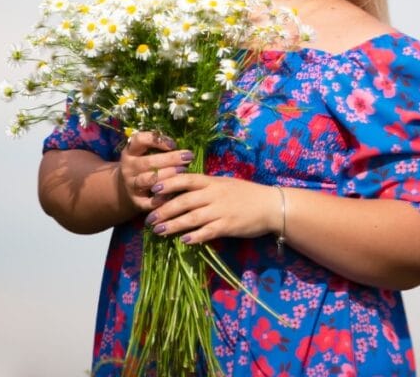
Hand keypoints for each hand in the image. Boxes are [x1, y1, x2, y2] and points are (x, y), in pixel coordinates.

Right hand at [118, 132, 193, 211]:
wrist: (126, 191)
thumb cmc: (144, 168)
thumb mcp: (145, 154)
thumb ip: (159, 149)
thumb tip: (183, 145)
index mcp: (130, 152)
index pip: (139, 140)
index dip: (156, 141)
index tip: (174, 144)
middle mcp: (128, 168)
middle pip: (148, 162)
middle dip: (170, 159)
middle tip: (188, 157)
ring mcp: (131, 185)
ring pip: (148, 180)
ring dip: (167, 175)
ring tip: (183, 171)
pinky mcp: (136, 201)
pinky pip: (150, 201)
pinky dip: (162, 197)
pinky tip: (175, 193)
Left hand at [145, 175, 280, 244]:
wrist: (270, 205)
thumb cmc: (247, 194)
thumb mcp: (224, 184)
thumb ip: (205, 185)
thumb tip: (183, 186)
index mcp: (212, 182)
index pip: (185, 179)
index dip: (168, 183)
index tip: (153, 190)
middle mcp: (213, 195)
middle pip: (183, 201)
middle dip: (163, 210)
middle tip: (149, 219)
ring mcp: (220, 211)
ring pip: (191, 218)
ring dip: (173, 225)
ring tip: (158, 231)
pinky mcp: (227, 226)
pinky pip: (207, 232)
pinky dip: (194, 236)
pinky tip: (183, 241)